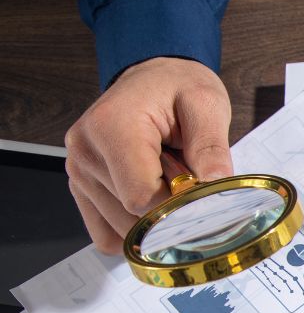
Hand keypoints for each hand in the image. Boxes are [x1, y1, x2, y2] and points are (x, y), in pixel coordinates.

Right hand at [65, 57, 233, 253]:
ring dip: (152, 220)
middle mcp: (86, 152)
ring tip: (165, 182)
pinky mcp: (80, 187)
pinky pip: (105, 233)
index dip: (176, 206)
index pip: (141, 197)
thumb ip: (211, 147)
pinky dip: (133, 228)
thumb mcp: (206, 104)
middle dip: (167, 213)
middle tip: (184, 181)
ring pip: (120, 231)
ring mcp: (79, 172)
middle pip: (130, 217)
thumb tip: (216, 185)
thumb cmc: (179, 88)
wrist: (153, 78)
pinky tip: (151, 203)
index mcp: (111, 127)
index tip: (200, 195)